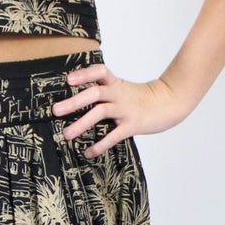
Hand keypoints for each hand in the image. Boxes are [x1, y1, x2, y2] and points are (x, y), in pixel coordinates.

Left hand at [51, 61, 188, 157]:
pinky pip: (114, 135)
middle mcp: (118, 94)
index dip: (84, 74)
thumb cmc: (141, 97)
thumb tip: (75, 100)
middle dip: (73, 102)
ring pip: (100, 113)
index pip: (99, 71)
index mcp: (115, 83)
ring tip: (66, 135)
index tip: (68, 80)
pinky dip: (101, 144)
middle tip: (55, 111)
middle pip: (94, 94)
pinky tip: (89, 152)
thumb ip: (103, 90)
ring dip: (81, 124)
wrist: (169, 102)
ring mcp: (126, 109)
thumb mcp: (122, 88)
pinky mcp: (133, 125)